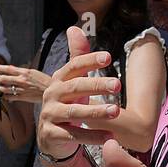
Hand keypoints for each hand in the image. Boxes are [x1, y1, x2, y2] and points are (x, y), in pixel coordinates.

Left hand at [0, 63, 50, 103]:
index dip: (0, 68)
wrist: (51, 90)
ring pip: (5, 89)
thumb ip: (22, 71)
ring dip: (1, 88)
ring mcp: (21, 89)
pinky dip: (7, 96)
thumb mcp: (33, 72)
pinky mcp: (23, 97)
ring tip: (2, 87)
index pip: (9, 69)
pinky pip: (10, 97)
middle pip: (4, 78)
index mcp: (25, 72)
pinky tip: (7, 95)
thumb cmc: (43, 81)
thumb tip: (12, 69)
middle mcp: (22, 80)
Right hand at [37, 25, 119, 157]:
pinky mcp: (51, 134)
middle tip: (118, 85)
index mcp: (58, 80)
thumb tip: (74, 28)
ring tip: (116, 111)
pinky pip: (73, 135)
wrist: (51, 138)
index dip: (89, 60)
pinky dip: (91, 136)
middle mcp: (51, 95)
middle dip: (96, 85)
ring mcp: (49, 115)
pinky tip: (109, 137)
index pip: (73, 66)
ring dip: (95, 112)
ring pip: (74, 113)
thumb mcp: (73, 81)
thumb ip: (77, 56)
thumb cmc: (67, 105)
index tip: (108, 57)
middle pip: (74, 88)